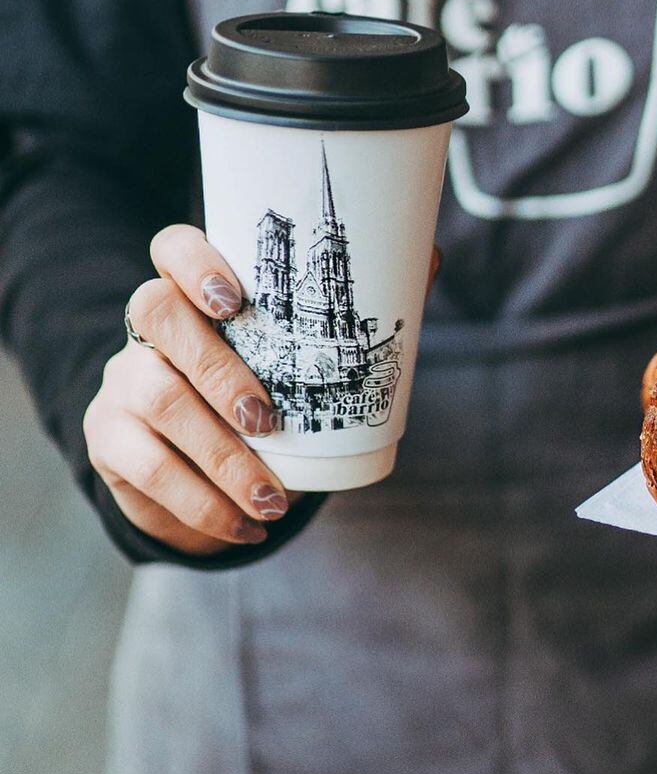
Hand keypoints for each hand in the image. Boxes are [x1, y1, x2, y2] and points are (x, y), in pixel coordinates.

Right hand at [85, 227, 442, 557]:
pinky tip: (245, 525)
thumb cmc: (268, 389)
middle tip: (270, 421)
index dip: (193, 261)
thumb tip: (429, 255)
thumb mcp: (303, 354)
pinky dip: (201, 504)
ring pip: (159, 401)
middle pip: (159, 317)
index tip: (234, 298)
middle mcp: (150, 329)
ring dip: (222, 458)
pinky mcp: (110, 440)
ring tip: (273, 500)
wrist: (206, 463)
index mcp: (197, 294)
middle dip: (219, 370)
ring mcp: (124, 380)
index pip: (172, 248)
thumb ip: (360, 304)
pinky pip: (146, 469)